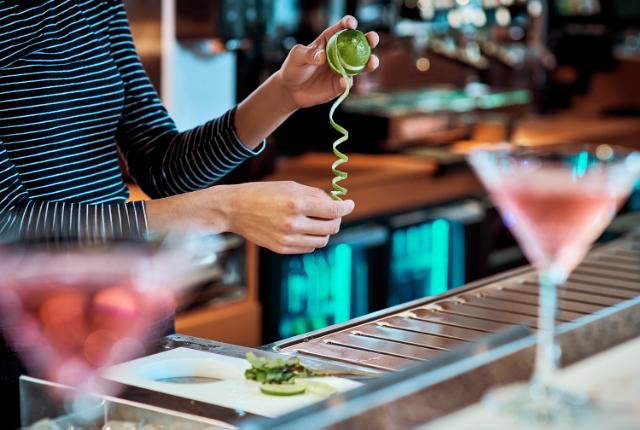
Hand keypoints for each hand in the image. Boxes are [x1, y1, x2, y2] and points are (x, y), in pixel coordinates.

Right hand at [222, 181, 353, 253]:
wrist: (234, 209)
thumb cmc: (262, 193)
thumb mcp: (290, 186)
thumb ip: (315, 194)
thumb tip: (335, 202)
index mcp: (296, 203)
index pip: (333, 210)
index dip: (346, 207)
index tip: (349, 204)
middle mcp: (293, 223)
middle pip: (331, 227)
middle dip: (337, 219)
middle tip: (333, 213)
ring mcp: (287, 238)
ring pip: (322, 240)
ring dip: (326, 231)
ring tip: (318, 221)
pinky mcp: (281, 248)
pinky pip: (308, 247)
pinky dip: (313, 239)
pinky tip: (305, 229)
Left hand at [277, 15, 379, 109]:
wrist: (292, 90)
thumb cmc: (294, 67)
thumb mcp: (297, 56)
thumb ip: (309, 54)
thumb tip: (322, 57)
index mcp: (330, 40)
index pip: (342, 28)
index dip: (349, 23)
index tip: (352, 24)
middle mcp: (341, 53)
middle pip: (359, 44)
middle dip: (369, 40)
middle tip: (372, 39)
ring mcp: (343, 69)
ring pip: (361, 65)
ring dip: (369, 62)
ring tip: (372, 62)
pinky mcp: (341, 84)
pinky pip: (348, 82)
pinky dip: (348, 82)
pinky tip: (343, 81)